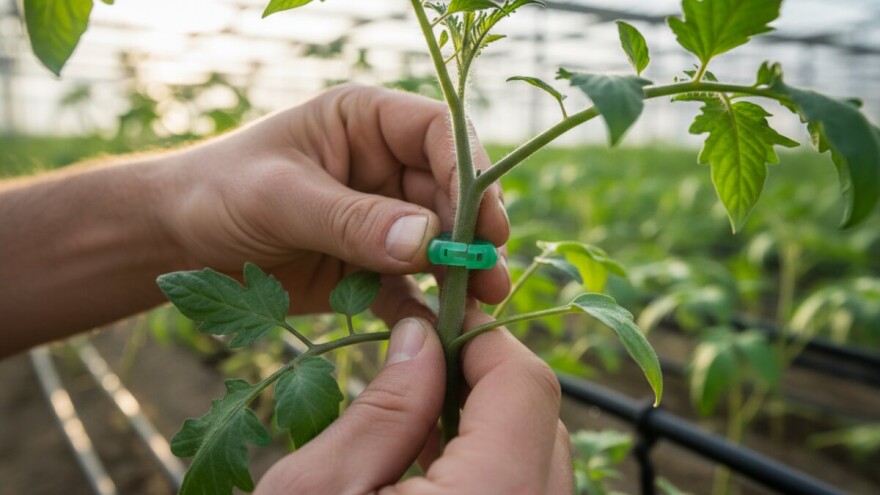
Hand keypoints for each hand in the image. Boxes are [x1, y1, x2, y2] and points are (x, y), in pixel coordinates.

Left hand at [160, 85, 509, 320]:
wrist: (176, 243)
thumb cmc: (218, 193)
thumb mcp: (280, 198)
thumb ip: (353, 219)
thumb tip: (427, 241)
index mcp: (366, 123)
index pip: (437, 134)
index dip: (468, 172)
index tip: (482, 219)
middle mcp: (384, 168)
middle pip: (449, 194)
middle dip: (470, 232)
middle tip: (488, 272)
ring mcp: (382, 220)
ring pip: (438, 243)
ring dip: (460, 272)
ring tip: (482, 302)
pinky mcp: (371, 269)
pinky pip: (411, 287)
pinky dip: (428, 308)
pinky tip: (442, 331)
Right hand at [254, 310, 573, 494]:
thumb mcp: (315, 488)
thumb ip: (384, 407)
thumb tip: (421, 335)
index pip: (524, 384)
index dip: (480, 338)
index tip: (434, 321)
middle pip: (541, 419)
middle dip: (485, 379)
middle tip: (421, 364)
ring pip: (538, 458)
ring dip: (487, 424)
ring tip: (417, 419)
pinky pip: (524, 491)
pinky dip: (489, 466)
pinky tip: (428, 468)